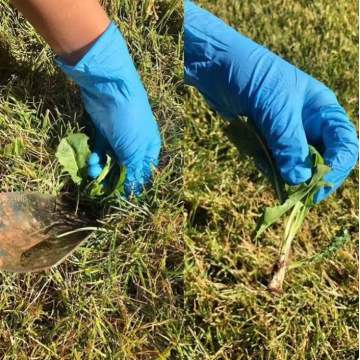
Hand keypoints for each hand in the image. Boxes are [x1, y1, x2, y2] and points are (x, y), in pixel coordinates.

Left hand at [57, 22, 160, 195]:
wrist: (111, 89)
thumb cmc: (128, 122)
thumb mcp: (133, 150)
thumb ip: (133, 172)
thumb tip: (133, 192)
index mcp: (148, 149)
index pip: (143, 172)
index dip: (133, 184)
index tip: (120, 195)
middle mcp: (135, 144)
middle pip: (125, 167)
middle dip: (112, 177)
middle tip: (100, 187)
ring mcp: (119, 137)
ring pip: (110, 160)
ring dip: (100, 168)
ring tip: (91, 170)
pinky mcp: (104, 131)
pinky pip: (100, 149)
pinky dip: (95, 156)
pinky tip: (90, 158)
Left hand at [184, 1, 357, 202]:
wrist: (217, 67)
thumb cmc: (253, 76)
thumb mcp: (275, 107)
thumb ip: (289, 142)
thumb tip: (300, 179)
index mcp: (321, 110)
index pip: (342, 144)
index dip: (336, 168)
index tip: (317, 187)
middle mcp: (307, 124)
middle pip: (319, 160)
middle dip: (308, 177)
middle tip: (293, 194)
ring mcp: (285, 133)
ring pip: (294, 165)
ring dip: (284, 175)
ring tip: (272, 176)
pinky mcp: (265, 140)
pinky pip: (272, 162)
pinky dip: (267, 167)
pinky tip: (257, 160)